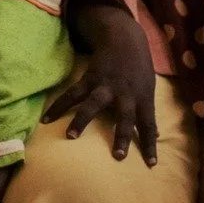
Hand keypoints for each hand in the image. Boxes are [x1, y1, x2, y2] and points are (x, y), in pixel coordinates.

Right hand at [44, 1, 157, 162]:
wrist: (124, 38)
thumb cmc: (139, 68)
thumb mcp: (148, 89)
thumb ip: (149, 112)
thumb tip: (157, 135)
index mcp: (143, 98)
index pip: (149, 125)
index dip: (150, 144)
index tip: (151, 164)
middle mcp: (125, 94)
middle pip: (125, 117)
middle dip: (121, 136)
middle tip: (118, 156)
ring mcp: (106, 86)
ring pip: (93, 104)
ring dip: (82, 120)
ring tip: (70, 136)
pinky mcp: (89, 79)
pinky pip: (72, 95)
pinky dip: (58, 106)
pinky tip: (46, 119)